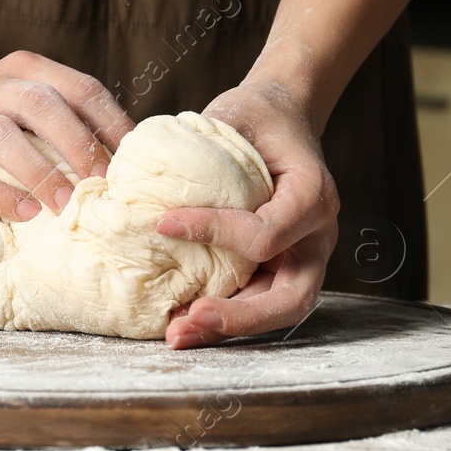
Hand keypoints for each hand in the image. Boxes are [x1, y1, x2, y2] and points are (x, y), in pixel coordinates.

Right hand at [0, 50, 135, 220]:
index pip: (79, 87)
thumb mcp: (25, 102)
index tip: (134, 160)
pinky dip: (2, 196)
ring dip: (42, 172)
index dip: (111, 123)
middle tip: (105, 183)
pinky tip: (27, 214)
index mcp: (23, 69)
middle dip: (79, 145)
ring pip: (3, 137)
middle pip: (43, 106)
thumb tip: (128, 160)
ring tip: (68, 205)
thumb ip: (68, 118)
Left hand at [156, 80, 339, 348]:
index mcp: (313, 194)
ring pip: (279, 312)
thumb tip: (134, 181)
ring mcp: (303, 257)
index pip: (266, 234)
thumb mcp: (234, 117)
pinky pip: (259, 301)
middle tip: (188, 320)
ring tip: (177, 335)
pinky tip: (183, 321)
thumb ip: (201, 150)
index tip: (163, 224)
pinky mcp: (282, 267)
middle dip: (239, 316)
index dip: (215, 233)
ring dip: (228, 328)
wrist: (280, 118)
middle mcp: (317, 236)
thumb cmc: (256, 116)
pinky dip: (224, 315)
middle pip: (292, 297)